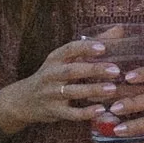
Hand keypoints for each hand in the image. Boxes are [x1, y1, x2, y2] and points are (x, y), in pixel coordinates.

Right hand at [0, 32, 116, 133]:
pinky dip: (86, 112)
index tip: (103, 47)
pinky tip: (101, 110)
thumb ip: (92, 46)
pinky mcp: (54, 111)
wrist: (24, 100)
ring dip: (92, 90)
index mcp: (55, 59)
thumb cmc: (52, 76)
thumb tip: (119, 29)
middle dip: (94, 69)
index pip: (69, 49)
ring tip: (112, 89)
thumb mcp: (65, 59)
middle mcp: (51, 74)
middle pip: (72, 70)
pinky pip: (71, 113)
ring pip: (72, 91)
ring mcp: (51, 93)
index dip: (85, 48)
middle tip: (115, 70)